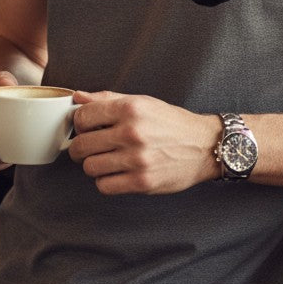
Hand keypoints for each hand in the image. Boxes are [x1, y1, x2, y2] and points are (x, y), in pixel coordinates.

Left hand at [68, 91, 218, 194]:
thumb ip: (108, 99)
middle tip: (89, 148)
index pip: (82, 117)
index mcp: (130, 109)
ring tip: (106, 160)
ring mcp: (137, 159)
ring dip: (93, 165)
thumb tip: (78, 98)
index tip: (85, 128)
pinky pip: (104, 186)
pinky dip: (105, 181)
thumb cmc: (172, 123)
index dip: (79, 123)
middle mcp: (132, 133)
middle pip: (81, 145)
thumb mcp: (142, 102)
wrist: (204, 146)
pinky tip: (116, 173)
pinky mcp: (142, 182)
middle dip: (80, 148)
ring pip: (90, 168)